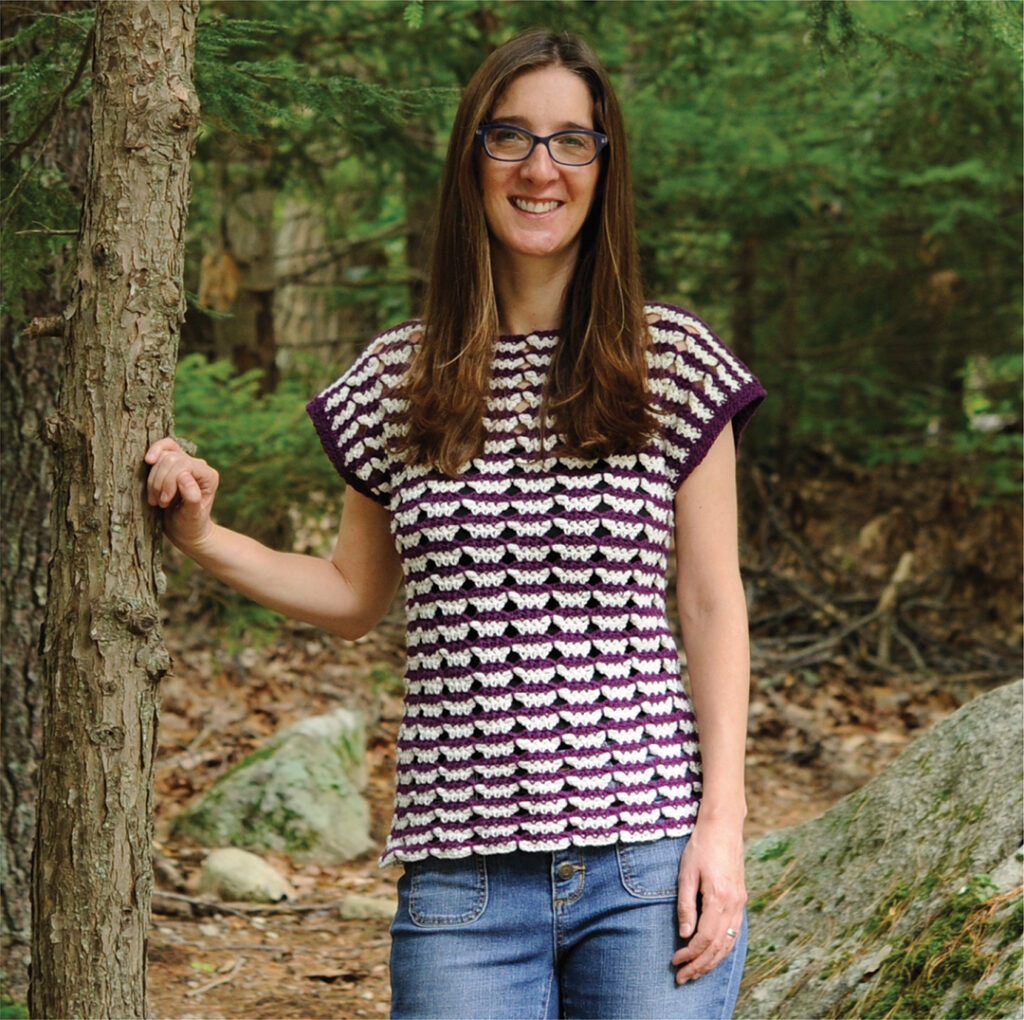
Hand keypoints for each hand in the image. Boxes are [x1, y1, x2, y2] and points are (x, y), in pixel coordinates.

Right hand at [144, 437, 218, 551]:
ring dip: (153, 479)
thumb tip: (184, 477)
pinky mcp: (173, 464)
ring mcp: (186, 462)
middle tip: (160, 503)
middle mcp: (199, 466)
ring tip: (156, 499)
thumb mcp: (192, 517)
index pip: (184, 466)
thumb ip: (192, 497)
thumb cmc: (190, 525)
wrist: (185, 529)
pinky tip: (148, 461)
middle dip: (160, 482)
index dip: (169, 481)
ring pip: (164, 456)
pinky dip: (153, 454)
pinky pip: (163, 447)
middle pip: (172, 459)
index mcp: (208, 476)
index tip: (164, 502)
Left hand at [671, 818, 746, 983]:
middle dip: (700, 966)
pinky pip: (735, 933)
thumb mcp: (686, 873)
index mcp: (719, 897)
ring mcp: (740, 902)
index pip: (705, 938)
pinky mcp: (741, 899)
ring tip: (695, 973)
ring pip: (729, 943)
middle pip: (718, 946)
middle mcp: (734, 904)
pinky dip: (724, 949)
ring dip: (712, 961)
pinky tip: (713, 956)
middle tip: (682, 978)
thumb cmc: (701, 846)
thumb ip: (685, 905)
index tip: (675, 961)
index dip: (690, 954)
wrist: (723, 826)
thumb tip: (684, 935)